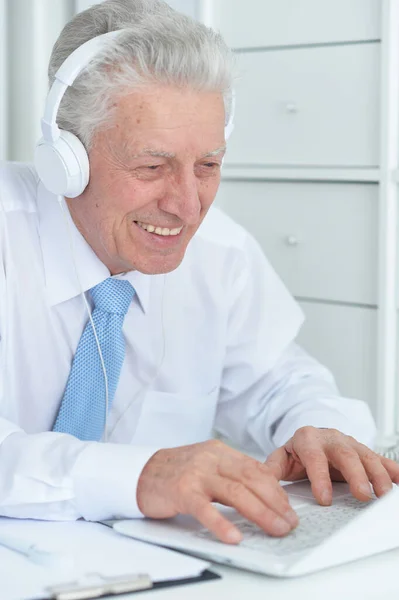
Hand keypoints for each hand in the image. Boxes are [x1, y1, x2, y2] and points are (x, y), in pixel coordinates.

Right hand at [136, 439, 298, 543]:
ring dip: (260, 513)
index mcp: (220, 452)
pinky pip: (205, 509)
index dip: (276, 489)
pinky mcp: (181, 491)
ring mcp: (196, 474)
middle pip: (251, 480)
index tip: (288, 507)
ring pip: (236, 492)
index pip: (256, 468)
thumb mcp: (206, 464)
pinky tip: (234, 537)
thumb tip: (261, 494)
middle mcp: (211, 459)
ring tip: (276, 529)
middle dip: (275, 502)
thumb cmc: (176, 472)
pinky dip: (221, 524)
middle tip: (289, 522)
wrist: (140, 471)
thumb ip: (230, 473)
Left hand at [265, 426, 398, 504]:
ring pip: (366, 456)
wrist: (310, 438)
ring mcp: (350, 443)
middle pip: (345, 454)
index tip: (323, 498)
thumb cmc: (296, 452)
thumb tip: (262, 483)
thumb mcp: (281, 458)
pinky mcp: (363, 451)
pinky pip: (380, 458)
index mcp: (307, 439)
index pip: (314, 457)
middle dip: (355, 475)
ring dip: (377, 474)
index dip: (319, 477)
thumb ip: (272, 469)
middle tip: (362, 495)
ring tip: (384, 494)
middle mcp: (331, 438)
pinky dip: (393, 469)